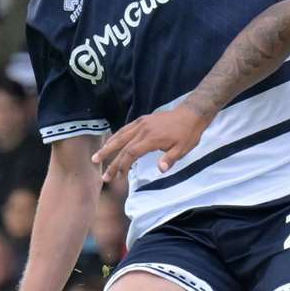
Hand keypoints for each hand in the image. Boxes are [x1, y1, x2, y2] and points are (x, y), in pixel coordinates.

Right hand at [92, 105, 209, 183]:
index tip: (119, 177)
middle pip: (122, 146)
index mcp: (152, 138)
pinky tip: (111, 143)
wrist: (192, 113)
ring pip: (120, 135)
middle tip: (102, 175)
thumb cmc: (188, 133)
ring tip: (97, 158)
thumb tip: (161, 170)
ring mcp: (141, 123)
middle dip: (110, 161)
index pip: (131, 153)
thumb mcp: (183, 149)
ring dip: (108, 147)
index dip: (123, 165)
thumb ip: (170, 159)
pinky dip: (116, 137)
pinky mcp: (142, 120)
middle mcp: (143, 129)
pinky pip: (125, 129)